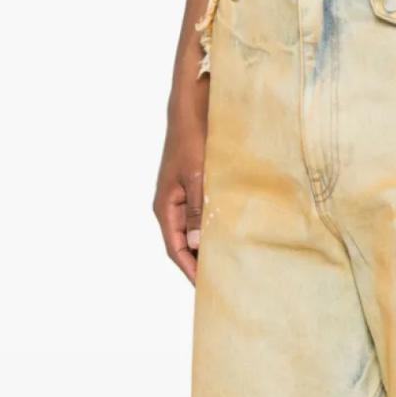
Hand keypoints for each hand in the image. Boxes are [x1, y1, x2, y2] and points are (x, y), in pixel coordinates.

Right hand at [153, 82, 209, 285]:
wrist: (192, 108)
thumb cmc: (192, 138)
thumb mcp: (197, 175)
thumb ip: (198, 209)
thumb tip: (196, 244)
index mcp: (166, 207)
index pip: (175, 249)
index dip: (190, 270)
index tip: (206, 288)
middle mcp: (171, 207)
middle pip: (183, 246)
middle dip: (199, 265)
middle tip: (222, 283)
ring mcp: (182, 199)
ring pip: (193, 234)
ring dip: (207, 250)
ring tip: (227, 267)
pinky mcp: (194, 191)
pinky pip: (202, 219)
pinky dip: (213, 232)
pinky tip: (229, 239)